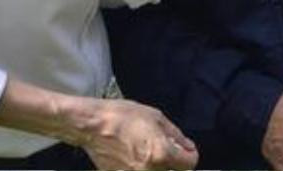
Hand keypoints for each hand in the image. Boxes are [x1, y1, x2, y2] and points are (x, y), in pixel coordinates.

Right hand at [66, 98, 197, 169]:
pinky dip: (142, 168)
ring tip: (146, 151)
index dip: (189, 154)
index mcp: (161, 155)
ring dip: (157, 165)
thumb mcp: (156, 118)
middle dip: (173, 162)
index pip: (189, 164)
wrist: (93, 126)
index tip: (183, 148)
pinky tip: (134, 156)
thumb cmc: (123, 117)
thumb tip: (187, 147)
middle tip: (165, 148)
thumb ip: (176, 135)